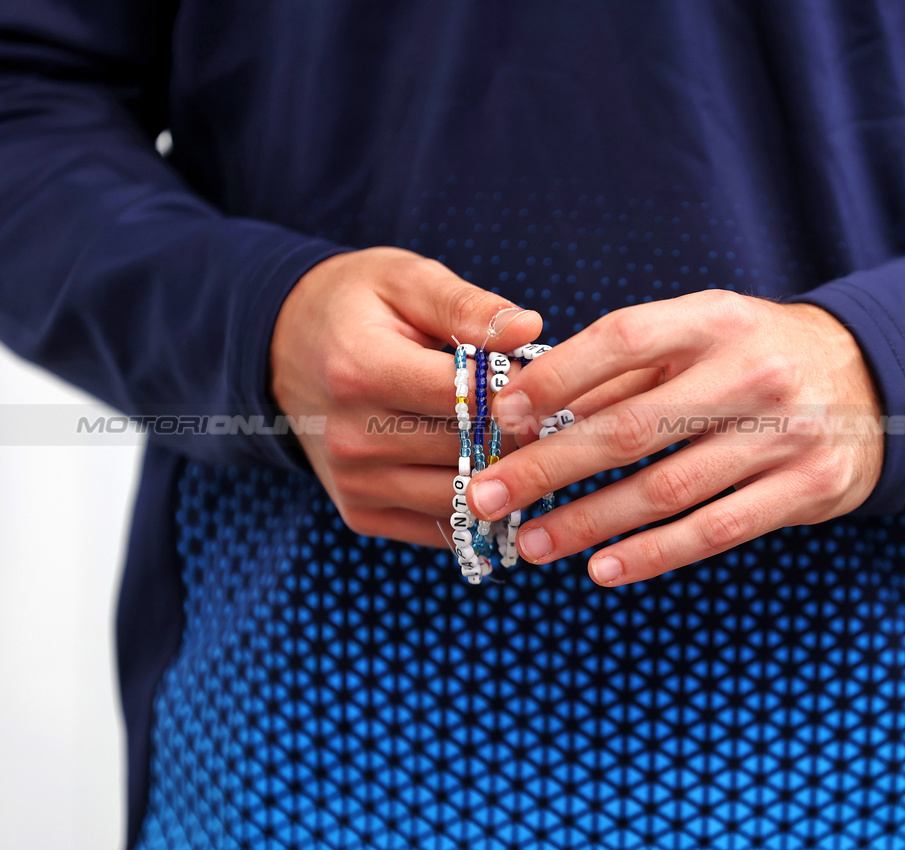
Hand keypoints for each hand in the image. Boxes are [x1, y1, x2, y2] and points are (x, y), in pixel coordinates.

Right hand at [270, 247, 541, 546]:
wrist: (281, 347)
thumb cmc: (356, 305)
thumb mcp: (405, 281)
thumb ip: (467, 306)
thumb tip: (529, 329)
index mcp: (362, 371)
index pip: (468, 399)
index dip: (524, 392)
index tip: (557, 380)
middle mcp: (353, 438)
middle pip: (472, 453)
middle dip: (527, 436)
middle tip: (562, 415)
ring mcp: (355, 484)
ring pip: (467, 499)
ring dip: (511, 478)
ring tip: (539, 444)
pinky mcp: (361, 514)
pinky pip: (445, 527)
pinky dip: (481, 506)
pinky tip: (502, 475)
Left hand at [466, 289, 883, 584]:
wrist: (873, 379)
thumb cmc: (757, 355)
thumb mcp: (701, 337)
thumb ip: (626, 370)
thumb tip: (533, 412)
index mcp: (716, 320)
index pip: (624, 339)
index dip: (556, 378)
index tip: (501, 415)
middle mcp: (753, 373)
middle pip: (632, 427)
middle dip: (548, 466)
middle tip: (488, 495)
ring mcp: (784, 435)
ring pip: (667, 490)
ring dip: (589, 521)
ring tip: (533, 543)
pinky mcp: (807, 489)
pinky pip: (716, 531)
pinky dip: (654, 554)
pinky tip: (604, 568)